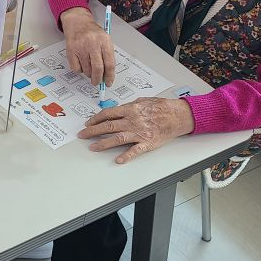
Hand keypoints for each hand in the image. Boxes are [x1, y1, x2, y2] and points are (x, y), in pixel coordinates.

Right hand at [60, 7, 115, 86]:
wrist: (78, 22)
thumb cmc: (93, 32)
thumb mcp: (104, 40)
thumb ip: (107, 56)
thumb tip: (107, 75)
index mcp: (104, 41)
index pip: (109, 63)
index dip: (110, 76)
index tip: (108, 82)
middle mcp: (93, 43)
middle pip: (98, 68)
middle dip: (98, 79)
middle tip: (97, 82)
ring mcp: (81, 47)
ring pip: (86, 70)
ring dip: (88, 73)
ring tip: (89, 67)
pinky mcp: (71, 50)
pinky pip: (76, 68)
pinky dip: (80, 70)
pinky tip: (81, 62)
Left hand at [78, 98, 194, 163]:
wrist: (178, 115)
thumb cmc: (162, 107)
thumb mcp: (143, 101)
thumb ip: (129, 106)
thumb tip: (118, 109)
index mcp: (130, 109)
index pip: (108, 114)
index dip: (95, 119)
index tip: (88, 123)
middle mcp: (132, 121)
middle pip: (108, 126)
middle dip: (92, 131)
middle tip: (82, 135)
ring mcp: (139, 133)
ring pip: (117, 139)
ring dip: (103, 143)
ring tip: (93, 147)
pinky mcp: (147, 143)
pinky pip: (135, 151)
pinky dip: (126, 156)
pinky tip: (118, 160)